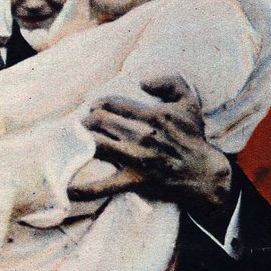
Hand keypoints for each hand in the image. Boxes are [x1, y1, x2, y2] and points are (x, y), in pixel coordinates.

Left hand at [75, 74, 232, 215]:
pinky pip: (104, 186)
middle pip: (99, 122)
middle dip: (86, 121)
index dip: (97, 104)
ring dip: (81, 143)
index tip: (94, 109)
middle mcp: (141, 135)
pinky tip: (68, 189)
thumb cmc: (192, 137)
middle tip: (84, 125)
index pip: (111, 104)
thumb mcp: (189, 102)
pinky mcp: (133, 180)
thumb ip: (170, 82)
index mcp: (152, 115)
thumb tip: (142, 82)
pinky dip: (85, 188)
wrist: (202, 172)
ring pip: (96, 145)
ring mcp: (135, 159)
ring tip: (77, 142)